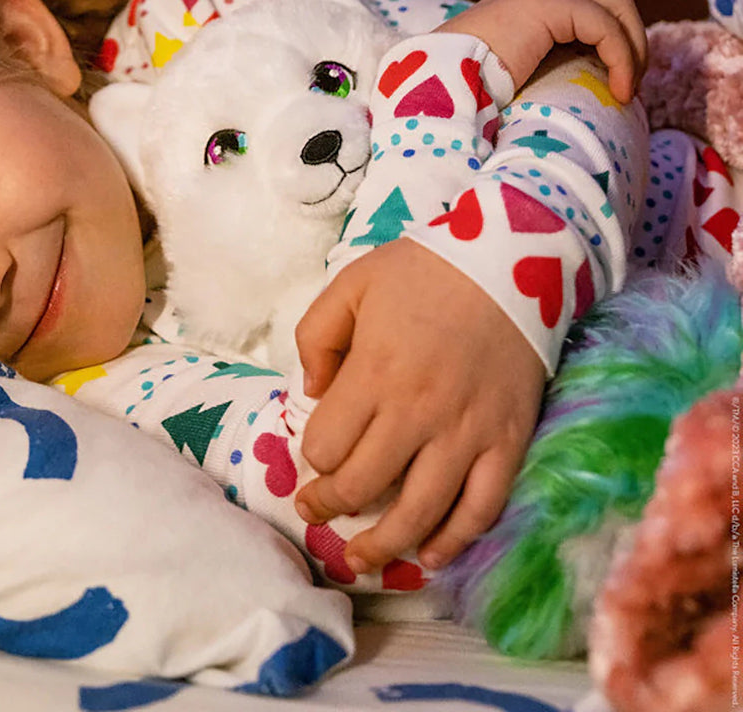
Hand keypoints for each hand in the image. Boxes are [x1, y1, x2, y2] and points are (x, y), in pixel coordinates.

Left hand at [294, 238, 544, 572]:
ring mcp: (467, 432)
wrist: (509, 261)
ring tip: (360, 559)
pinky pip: (482, 507)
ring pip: (420, 512)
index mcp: (374, 373)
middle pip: (362, 486)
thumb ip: (316, 338)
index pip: (326, 446)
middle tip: (315, 511)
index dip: (311, 459)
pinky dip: (456, 540)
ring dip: (383, 545)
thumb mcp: (349, 285)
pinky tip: (431, 555)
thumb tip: (312, 394)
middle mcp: (418, 413)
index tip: (311, 459)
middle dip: (329, 506)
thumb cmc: (421, 272)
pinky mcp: (508, 441)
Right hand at [436, 0, 646, 102]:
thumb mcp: (518, 66)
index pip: (595, 6)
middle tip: (630, 86)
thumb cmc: (468, 85)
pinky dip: (621, 59)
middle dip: (633, 42)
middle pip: (615, 1)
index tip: (617, 83)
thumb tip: (583, 84)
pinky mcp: (550, 2)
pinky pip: (605, 27)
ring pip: (617, 8)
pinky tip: (616, 89)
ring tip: (625, 91)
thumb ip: (546, 59)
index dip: (617, 42)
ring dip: (632, 51)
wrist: (439, 79)